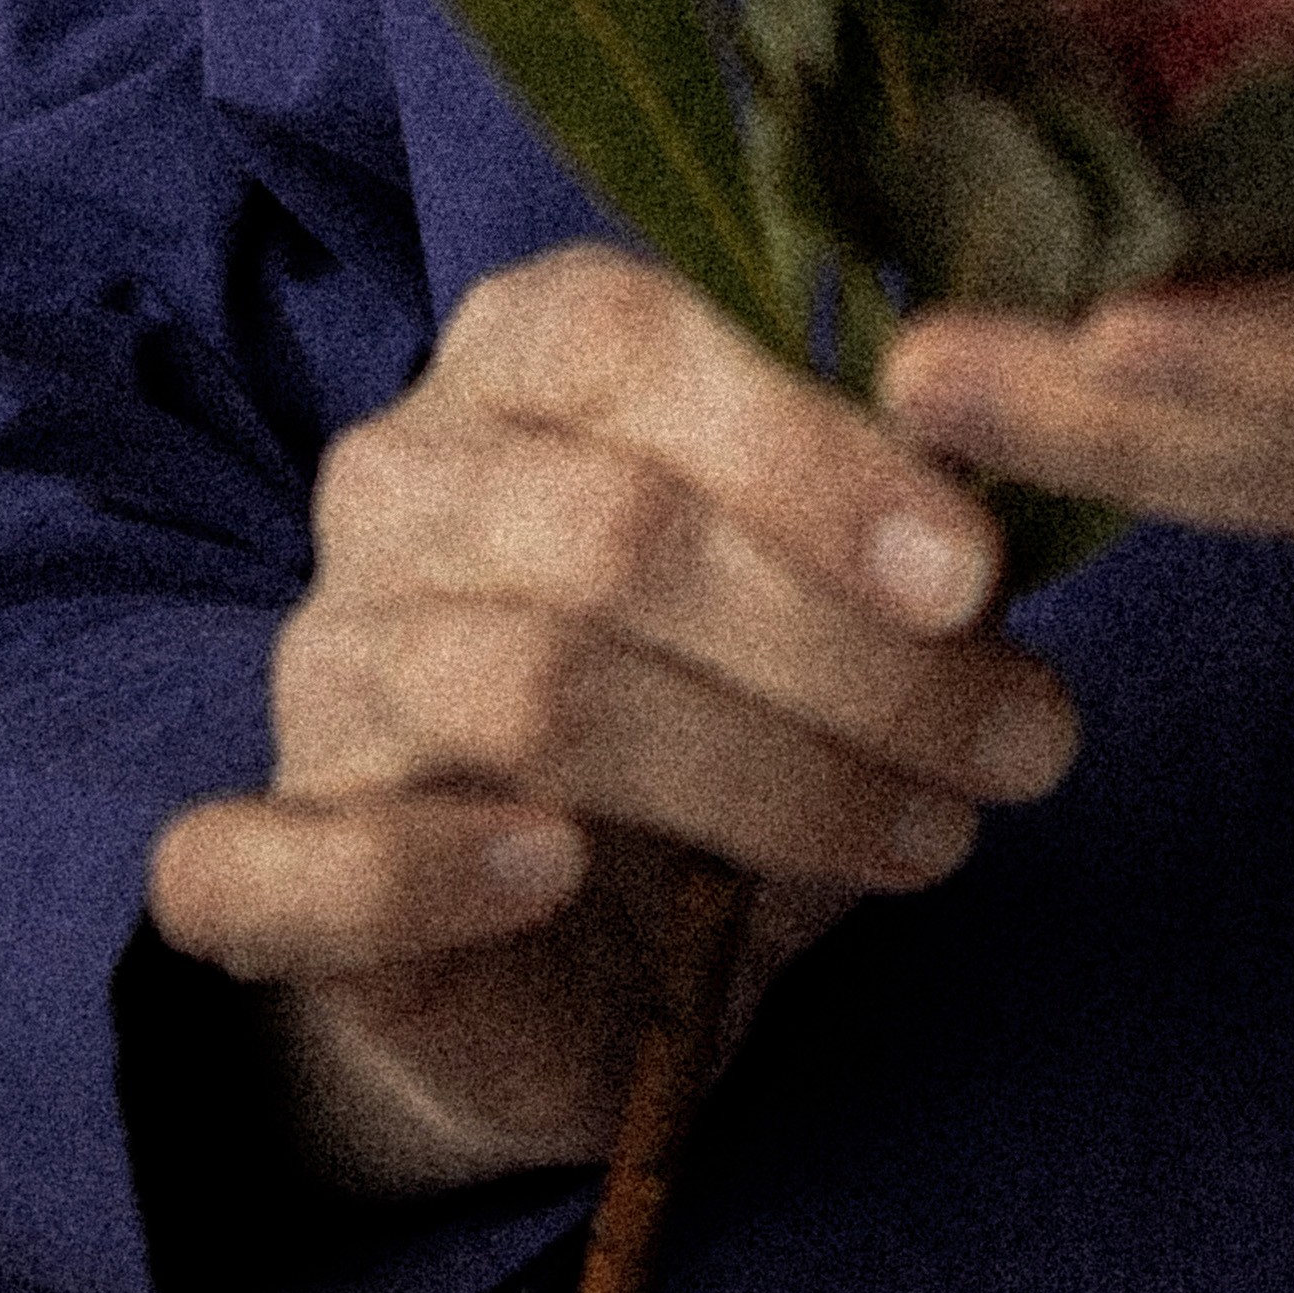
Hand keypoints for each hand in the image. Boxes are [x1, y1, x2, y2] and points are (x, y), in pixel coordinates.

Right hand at [145, 244, 1081, 1195]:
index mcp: (526, 357)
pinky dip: (425, 869)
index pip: (634, 342)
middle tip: (1021, 743)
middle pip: (610, 533)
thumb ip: (905, 538)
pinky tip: (556, 872)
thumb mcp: (840, 602)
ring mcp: (324, 660)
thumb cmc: (735, 713)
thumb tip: (1011, 513)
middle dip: (844, 649)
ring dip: (760, 776)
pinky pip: (294, 855)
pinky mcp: (272, 849)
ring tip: (925, 837)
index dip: (812, 456)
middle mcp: (401, 479)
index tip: (976, 576)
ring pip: (527, 687)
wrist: (573, 951)